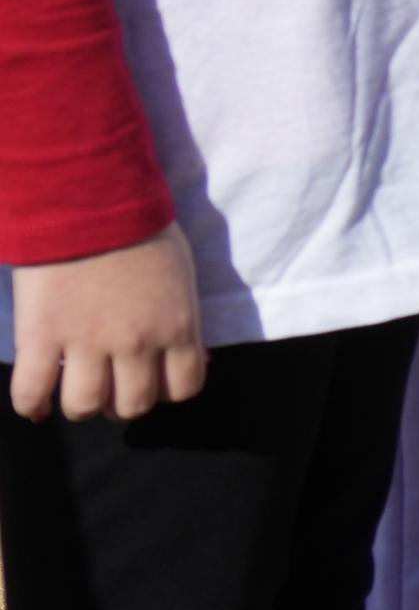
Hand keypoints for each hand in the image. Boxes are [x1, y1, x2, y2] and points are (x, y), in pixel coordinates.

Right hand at [12, 228, 204, 422]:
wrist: (88, 202)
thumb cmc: (141, 231)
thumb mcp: (182, 276)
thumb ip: (186, 321)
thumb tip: (197, 359)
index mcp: (176, 326)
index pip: (183, 389)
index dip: (165, 391)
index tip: (150, 382)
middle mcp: (136, 343)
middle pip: (133, 405)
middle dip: (122, 403)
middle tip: (109, 387)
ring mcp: (86, 343)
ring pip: (85, 406)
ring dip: (81, 406)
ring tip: (74, 392)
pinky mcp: (41, 337)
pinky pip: (31, 392)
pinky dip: (31, 406)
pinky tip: (36, 405)